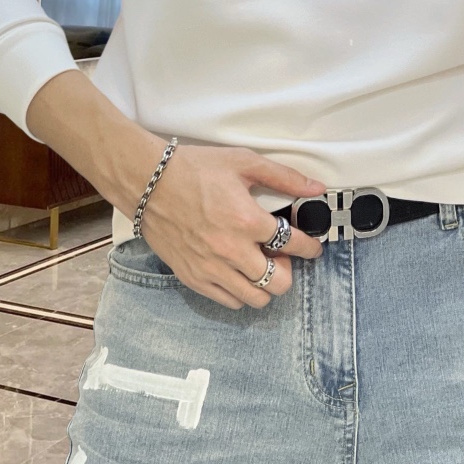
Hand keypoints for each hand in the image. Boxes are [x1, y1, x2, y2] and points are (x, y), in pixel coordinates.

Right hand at [136, 144, 326, 309]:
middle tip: (280, 254)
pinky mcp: (193, 278)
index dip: (310, 247)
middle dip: (288, 269)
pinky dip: (241, 292)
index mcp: (247, 220)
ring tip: (260, 264)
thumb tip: (316, 188)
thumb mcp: (243, 162)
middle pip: (279, 282)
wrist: (147, 182)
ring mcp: (211, 268)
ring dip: (266, 284)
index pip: (294, 244)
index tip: (312, 247)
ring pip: (256, 299)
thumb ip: (283, 177)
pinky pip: (229, 301)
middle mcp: (231, 251)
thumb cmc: (195, 169)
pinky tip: (239, 272)